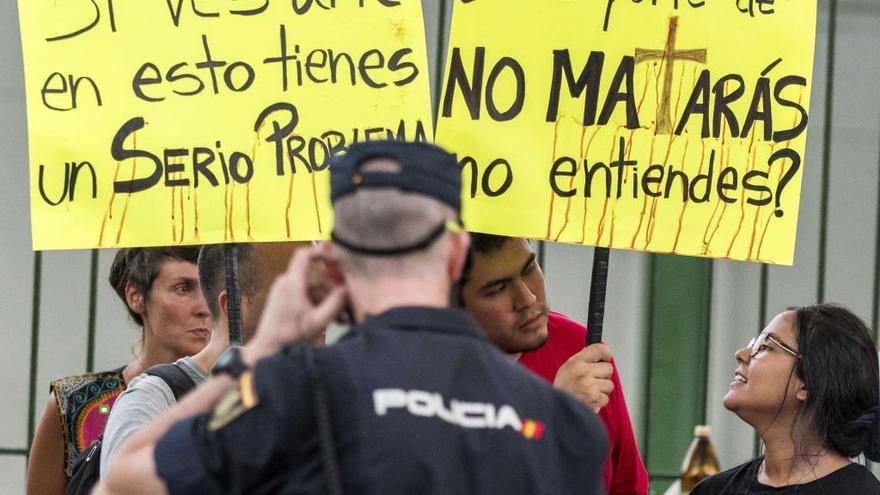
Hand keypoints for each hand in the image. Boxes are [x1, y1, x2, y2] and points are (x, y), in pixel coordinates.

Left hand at [245, 248, 347, 362]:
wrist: (268, 349)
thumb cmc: (289, 337)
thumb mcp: (317, 322)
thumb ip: (335, 304)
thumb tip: (347, 289)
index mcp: (292, 284)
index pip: (304, 255)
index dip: (321, 253)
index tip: (336, 259)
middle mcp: (286, 283)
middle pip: (315, 277)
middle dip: (332, 290)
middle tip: (346, 304)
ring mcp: (284, 291)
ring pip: (312, 289)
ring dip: (327, 301)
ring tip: (339, 319)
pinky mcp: (284, 300)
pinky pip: (305, 296)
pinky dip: (317, 305)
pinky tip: (328, 319)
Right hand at [553, 343, 614, 412]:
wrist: (555, 410)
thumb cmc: (562, 390)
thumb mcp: (567, 369)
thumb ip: (583, 360)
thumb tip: (601, 355)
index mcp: (576, 362)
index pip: (599, 349)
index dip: (606, 353)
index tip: (606, 357)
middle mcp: (583, 372)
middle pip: (609, 368)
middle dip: (603, 375)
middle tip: (592, 380)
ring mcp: (589, 386)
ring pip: (610, 384)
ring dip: (602, 390)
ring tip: (588, 392)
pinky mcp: (594, 399)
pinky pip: (606, 398)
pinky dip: (599, 401)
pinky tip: (589, 401)